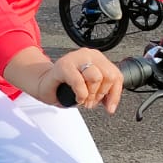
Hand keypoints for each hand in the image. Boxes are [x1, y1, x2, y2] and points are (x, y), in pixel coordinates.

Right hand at [5, 47, 124, 113]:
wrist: (45, 84)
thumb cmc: (67, 86)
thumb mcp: (90, 89)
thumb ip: (104, 94)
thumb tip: (111, 106)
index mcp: (98, 58)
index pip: (116, 75)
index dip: (115, 95)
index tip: (108, 107)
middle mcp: (88, 55)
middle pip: (109, 75)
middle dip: (101, 94)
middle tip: (91, 102)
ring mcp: (76, 58)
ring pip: (96, 77)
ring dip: (91, 94)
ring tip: (83, 99)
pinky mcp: (64, 65)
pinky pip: (79, 82)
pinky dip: (80, 94)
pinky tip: (77, 98)